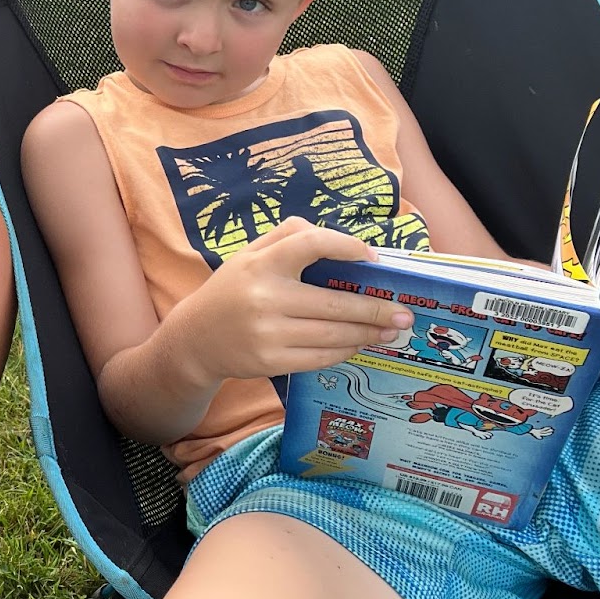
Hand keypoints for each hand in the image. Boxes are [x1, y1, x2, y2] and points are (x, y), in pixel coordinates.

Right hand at [178, 217, 412, 384]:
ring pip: (333, 334)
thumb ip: (287, 236)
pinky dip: (346, 350)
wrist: (195, 339)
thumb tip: (336, 237)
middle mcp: (265, 297)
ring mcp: (269, 333)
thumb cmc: (232, 291)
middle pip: (335, 302)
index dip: (347, 247)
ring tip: (392, 330)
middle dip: (376, 308)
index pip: (312, 245)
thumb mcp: (249, 254)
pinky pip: (322, 357)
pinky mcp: (272, 362)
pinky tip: (361, 343)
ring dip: (369, 333)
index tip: (374, 258)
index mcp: (261, 263)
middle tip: (404, 312)